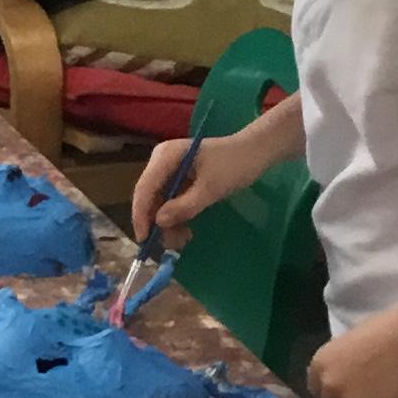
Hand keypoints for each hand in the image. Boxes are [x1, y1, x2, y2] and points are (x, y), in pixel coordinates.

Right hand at [130, 132, 245, 247]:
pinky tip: (186, 230)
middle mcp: (162, 161)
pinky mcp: (180, 177)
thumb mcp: (211, 189)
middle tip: (168, 245)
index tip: (144, 239)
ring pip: (159, 201)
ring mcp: (170, 169)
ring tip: (182, 240)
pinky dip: (177, 216)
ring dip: (168, 222)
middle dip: (156, 222)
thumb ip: (184, 206)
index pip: (144, 188)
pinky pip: (171, 200)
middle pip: (149, 195)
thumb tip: (159, 222)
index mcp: (165, 156)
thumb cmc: (234, 165)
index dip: (141, 215)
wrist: (255, 152)